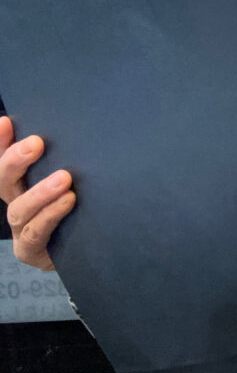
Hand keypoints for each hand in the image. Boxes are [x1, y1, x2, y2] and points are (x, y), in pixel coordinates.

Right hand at [0, 116, 74, 270]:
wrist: (91, 249)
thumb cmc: (83, 207)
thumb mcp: (76, 181)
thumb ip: (72, 159)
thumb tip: (86, 127)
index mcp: (21, 182)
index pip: (4, 160)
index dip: (0, 142)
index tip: (6, 122)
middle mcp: (16, 202)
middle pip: (3, 180)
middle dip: (15, 160)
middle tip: (36, 143)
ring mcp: (21, 228)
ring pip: (19, 209)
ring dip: (40, 192)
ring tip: (64, 178)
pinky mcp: (31, 250)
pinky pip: (36, 233)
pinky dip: (51, 215)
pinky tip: (68, 201)